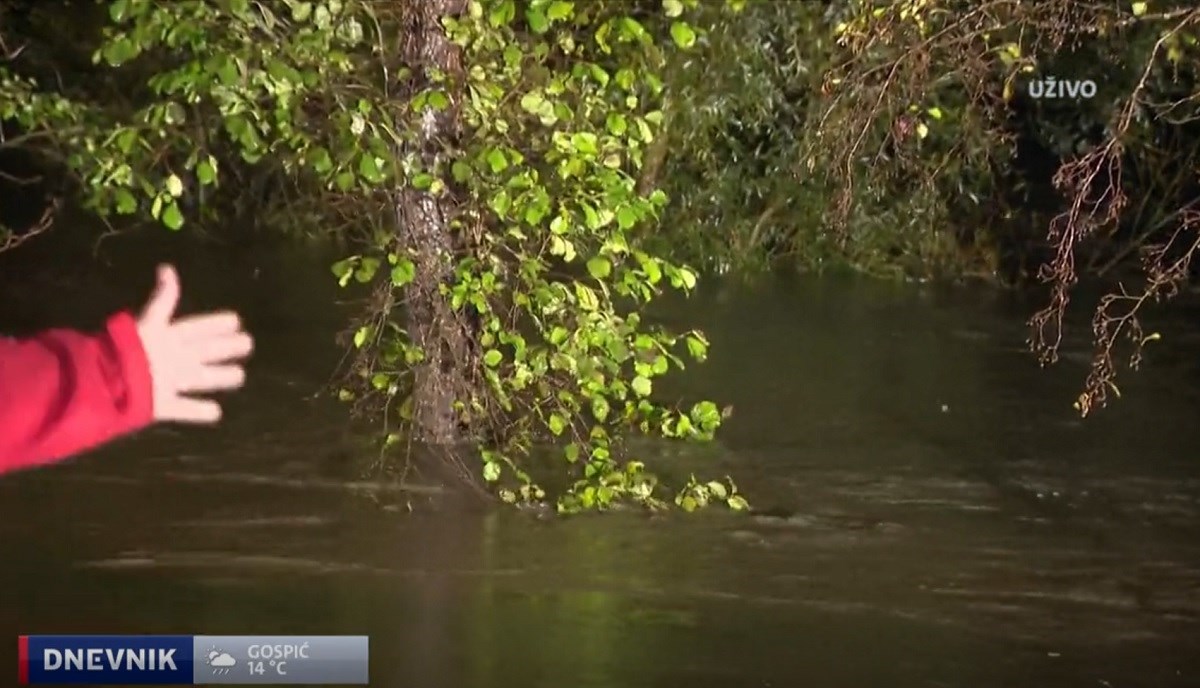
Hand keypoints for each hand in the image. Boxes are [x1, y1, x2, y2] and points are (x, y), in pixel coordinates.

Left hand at [136, 264, 253, 423]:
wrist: (110, 383)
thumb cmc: (132, 349)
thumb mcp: (150, 321)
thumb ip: (162, 299)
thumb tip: (167, 268)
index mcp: (168, 338)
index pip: (196, 328)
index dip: (215, 324)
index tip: (236, 320)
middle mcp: (171, 359)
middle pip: (203, 352)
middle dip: (225, 348)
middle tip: (247, 344)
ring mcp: (167, 383)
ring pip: (199, 379)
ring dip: (219, 377)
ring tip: (239, 376)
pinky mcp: (162, 405)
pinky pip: (184, 409)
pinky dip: (199, 412)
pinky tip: (215, 413)